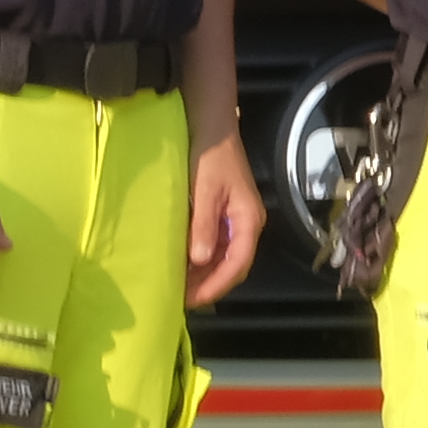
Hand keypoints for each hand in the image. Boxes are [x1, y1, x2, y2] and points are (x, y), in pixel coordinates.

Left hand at [183, 136, 266, 307]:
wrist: (211, 128)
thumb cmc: (210, 156)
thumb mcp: (205, 190)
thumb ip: (204, 225)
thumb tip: (200, 260)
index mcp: (248, 220)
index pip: (237, 264)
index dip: (217, 284)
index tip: (193, 299)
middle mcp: (245, 225)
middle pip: (232, 266)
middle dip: (209, 285)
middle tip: (180, 299)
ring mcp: (234, 222)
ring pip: (223, 259)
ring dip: (203, 275)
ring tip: (178, 288)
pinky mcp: (222, 217)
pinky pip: (214, 247)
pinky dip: (200, 260)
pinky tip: (181, 267)